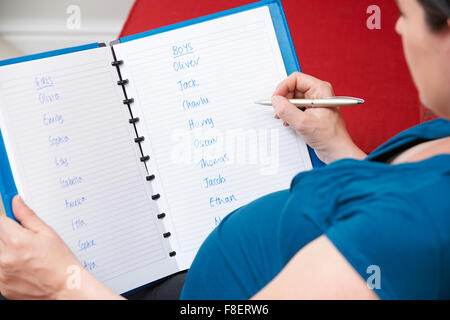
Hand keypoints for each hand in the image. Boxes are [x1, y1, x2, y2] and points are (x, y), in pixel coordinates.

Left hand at [0, 196, 120, 299]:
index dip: (10, 221)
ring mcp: (1, 274)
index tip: (14, 223)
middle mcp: (5, 258)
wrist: (65, 287)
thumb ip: (28, 216)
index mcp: (16, 241)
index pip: (1, 221)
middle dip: (8, 237)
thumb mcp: (48, 233)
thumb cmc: (60, 261)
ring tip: (24, 257)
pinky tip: (23, 268)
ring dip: (6, 252)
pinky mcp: (1, 286)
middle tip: (24, 243)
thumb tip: (16, 202)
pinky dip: (6, 267)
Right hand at [272, 72, 365, 163]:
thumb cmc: (329, 137)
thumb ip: (286, 110)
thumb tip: (275, 100)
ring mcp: (314, 103)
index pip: (296, 79)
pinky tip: (289, 122)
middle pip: (293, 88)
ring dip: (285, 108)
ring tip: (283, 118)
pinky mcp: (311, 112)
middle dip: (283, 99)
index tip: (275, 98)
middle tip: (278, 110)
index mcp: (320, 89)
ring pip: (293, 98)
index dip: (283, 87)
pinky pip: (296, 107)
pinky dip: (289, 114)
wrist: (337, 152)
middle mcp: (318, 93)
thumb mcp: (303, 123)